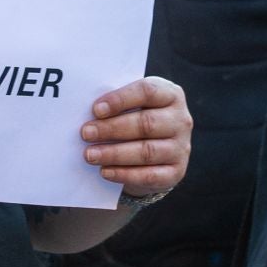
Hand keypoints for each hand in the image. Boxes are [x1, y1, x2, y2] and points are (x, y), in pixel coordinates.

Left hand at [80, 76, 191, 197]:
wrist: (154, 153)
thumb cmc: (134, 118)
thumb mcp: (129, 105)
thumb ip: (115, 104)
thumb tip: (84, 111)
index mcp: (170, 95)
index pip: (147, 91)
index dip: (120, 100)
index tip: (96, 109)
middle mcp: (180, 120)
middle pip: (146, 123)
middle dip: (111, 128)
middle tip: (85, 133)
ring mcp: (181, 147)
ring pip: (147, 151)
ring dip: (114, 153)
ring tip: (89, 155)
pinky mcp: (176, 172)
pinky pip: (150, 175)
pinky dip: (125, 174)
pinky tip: (105, 171)